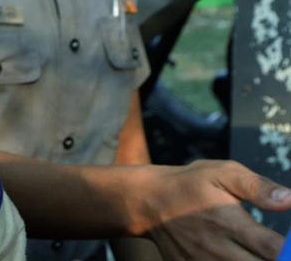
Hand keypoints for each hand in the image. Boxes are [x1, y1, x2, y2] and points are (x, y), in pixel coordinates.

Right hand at [137, 160, 290, 259]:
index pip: (273, 250)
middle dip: (277, 259)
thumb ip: (258, 187)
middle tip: (278, 249)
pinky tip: (238, 254)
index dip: (289, 251)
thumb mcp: (222, 173)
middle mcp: (218, 249)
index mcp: (229, 223)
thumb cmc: (190, 185)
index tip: (290, 245)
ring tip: (256, 251)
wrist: (148, 202)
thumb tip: (290, 199)